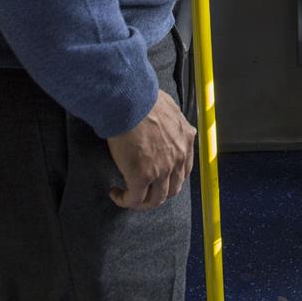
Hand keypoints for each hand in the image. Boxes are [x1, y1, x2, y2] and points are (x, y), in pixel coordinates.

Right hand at [107, 89, 195, 209]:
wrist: (130, 102)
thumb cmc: (144, 99)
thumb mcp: (169, 107)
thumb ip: (172, 120)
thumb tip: (167, 121)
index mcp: (186, 138)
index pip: (185, 169)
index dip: (171, 177)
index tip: (159, 178)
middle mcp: (179, 157)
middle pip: (173, 188)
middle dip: (159, 193)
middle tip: (145, 190)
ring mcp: (162, 169)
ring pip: (156, 199)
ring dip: (142, 201)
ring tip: (129, 196)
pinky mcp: (142, 177)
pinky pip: (134, 199)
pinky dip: (124, 200)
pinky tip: (116, 193)